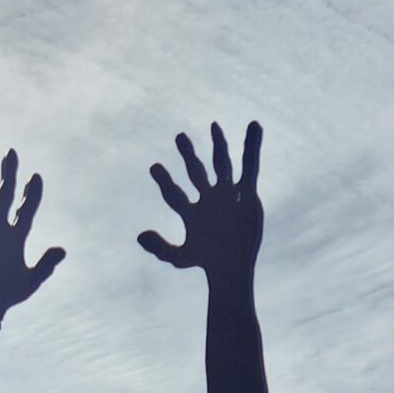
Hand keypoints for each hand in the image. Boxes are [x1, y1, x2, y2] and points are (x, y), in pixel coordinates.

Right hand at [0, 146, 64, 316]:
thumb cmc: (12, 293)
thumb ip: (46, 265)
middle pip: (6, 193)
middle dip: (8, 173)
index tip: (35, 178)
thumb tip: (62, 250)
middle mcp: (1, 223)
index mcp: (18, 234)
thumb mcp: (32, 280)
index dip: (32, 193)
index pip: (28, 207)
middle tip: (11, 152)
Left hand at [139, 122, 262, 283]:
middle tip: (180, 137)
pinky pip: (250, 166)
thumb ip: (160, 249)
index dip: (165, 182)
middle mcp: (208, 199)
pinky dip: (252, 147)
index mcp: (191, 213)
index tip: (154, 167)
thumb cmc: (206, 262)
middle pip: (196, 172)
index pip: (174, 194)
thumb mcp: (180, 258)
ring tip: (213, 126)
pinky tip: (254, 126)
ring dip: (219, 145)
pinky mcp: (247, 194)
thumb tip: (139, 236)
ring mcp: (227, 195)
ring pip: (222, 165)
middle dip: (188, 155)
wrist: (234, 266)